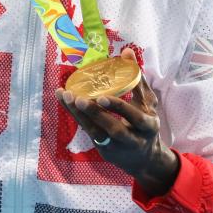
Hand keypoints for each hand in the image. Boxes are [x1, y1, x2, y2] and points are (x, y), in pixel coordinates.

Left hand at [55, 47, 179, 195]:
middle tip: (79, 98)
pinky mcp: (103, 150)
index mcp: (148, 126)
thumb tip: (126, 52)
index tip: (103, 97)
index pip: (135, 117)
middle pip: (112, 128)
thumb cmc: (145, 125)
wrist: (145, 160)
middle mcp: (133, 140)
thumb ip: (137, 79)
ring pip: (95, 132)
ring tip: (66, 95)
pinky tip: (65, 99)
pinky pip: (87, 131)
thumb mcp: (148, 104)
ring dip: (79, 114)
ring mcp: (116, 147)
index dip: (119, 108)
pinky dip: (75, 115)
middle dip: (95, 114)